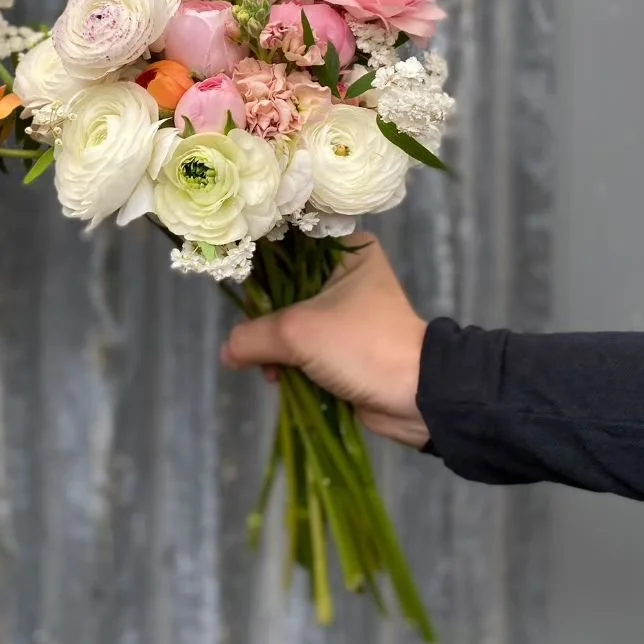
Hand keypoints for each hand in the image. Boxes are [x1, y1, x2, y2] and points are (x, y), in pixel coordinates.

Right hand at [221, 235, 429, 448]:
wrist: (417, 397)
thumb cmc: (361, 345)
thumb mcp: (297, 333)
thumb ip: (251, 336)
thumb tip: (227, 352)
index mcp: (346, 251)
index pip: (287, 246)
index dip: (258, 268)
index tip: (239, 291)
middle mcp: (346, 274)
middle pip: (282, 288)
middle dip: (264, 321)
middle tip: (253, 342)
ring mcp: (345, 311)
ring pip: (289, 321)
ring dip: (274, 348)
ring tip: (270, 370)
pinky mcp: (343, 343)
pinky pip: (302, 345)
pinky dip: (288, 362)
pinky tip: (279, 378)